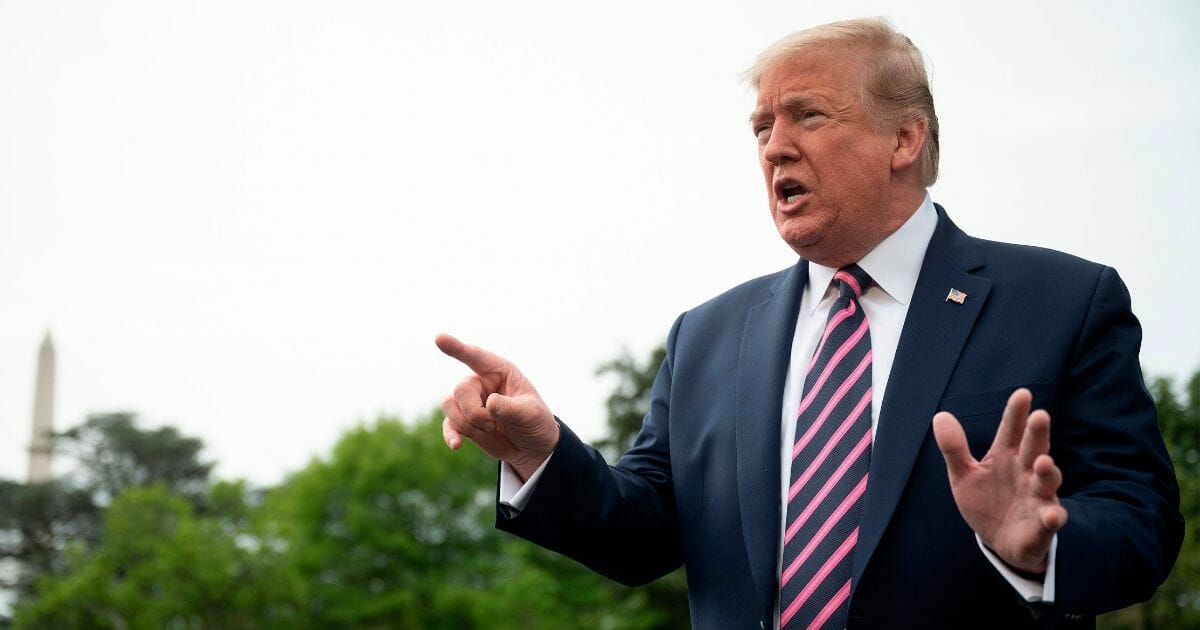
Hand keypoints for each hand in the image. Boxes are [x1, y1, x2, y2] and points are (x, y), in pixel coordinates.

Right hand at [435, 333, 558, 479]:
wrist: (532, 446)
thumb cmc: (535, 421)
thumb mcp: (530, 413)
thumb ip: (510, 408)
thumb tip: (489, 404)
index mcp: (499, 371)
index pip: (476, 357)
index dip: (457, 348)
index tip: (439, 338)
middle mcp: (481, 383)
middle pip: (461, 389)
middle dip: (475, 412)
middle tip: (494, 424)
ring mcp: (470, 402)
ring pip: (450, 405)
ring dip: (467, 424)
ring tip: (489, 430)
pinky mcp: (464, 421)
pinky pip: (448, 424)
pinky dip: (451, 434)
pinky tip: (456, 445)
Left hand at [932, 388, 1067, 572]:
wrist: (1000, 541)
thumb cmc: (986, 501)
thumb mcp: (963, 475)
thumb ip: (954, 448)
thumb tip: (940, 415)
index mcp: (1006, 457)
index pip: (1011, 431)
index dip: (1016, 414)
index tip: (1022, 393)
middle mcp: (1027, 472)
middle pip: (1034, 449)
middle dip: (1038, 434)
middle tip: (1040, 415)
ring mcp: (1037, 497)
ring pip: (1047, 481)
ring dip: (1049, 472)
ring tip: (1045, 462)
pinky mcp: (1042, 525)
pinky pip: (1050, 520)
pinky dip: (1052, 517)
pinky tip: (1051, 515)